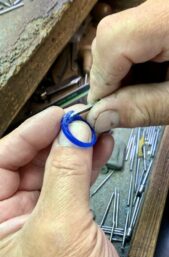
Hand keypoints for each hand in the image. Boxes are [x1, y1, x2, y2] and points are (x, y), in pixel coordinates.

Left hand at [0, 106, 145, 256]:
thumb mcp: (60, 228)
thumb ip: (65, 174)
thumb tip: (71, 135)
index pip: (0, 165)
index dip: (28, 136)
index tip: (57, 118)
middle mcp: (11, 222)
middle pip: (28, 164)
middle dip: (55, 139)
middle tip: (78, 122)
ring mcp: (42, 220)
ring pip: (54, 171)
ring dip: (75, 148)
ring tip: (92, 132)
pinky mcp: (68, 221)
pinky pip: (74, 183)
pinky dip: (88, 164)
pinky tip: (98, 150)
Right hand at [88, 0, 168, 132]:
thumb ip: (142, 109)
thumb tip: (99, 117)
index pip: (112, 41)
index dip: (101, 78)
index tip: (103, 107)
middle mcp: (162, 7)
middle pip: (110, 36)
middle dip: (108, 76)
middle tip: (120, 104)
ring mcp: (160, 10)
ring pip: (117, 37)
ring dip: (119, 71)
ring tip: (140, 93)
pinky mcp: (160, 17)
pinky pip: (132, 35)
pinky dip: (131, 62)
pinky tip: (147, 78)